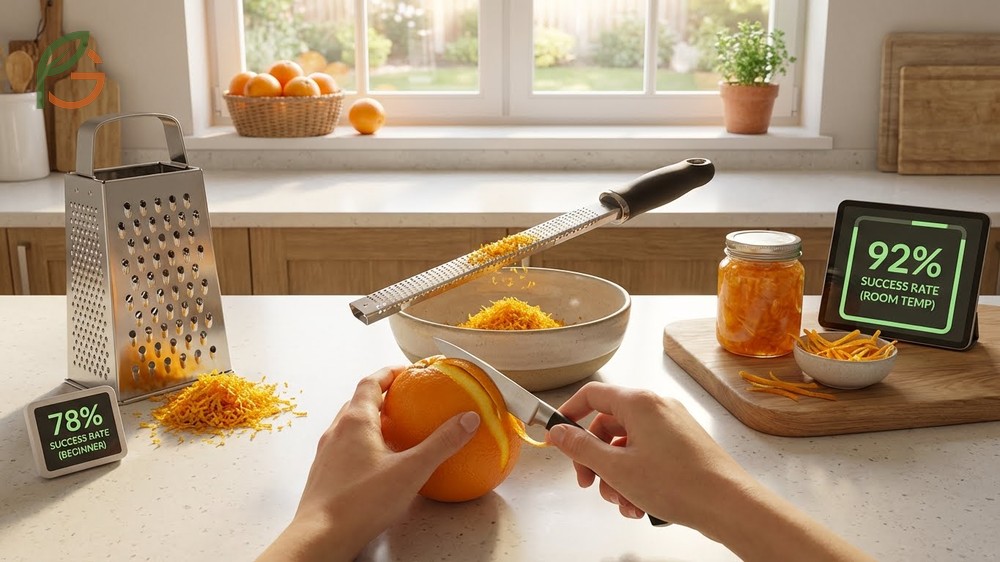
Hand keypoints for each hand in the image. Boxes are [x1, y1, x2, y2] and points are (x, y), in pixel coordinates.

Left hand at [258, 366, 479, 561]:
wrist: (320, 537)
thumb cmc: (362, 502)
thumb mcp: (411, 470)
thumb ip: (441, 444)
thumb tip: (468, 419)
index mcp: (355, 421)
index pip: (371, 382)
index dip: (389, 373)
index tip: (407, 371)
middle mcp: (336, 431)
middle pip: (358, 402)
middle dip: (382, 395)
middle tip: (405, 398)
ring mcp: (327, 453)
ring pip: (349, 425)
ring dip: (371, 420)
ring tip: (395, 429)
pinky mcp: (324, 473)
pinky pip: (345, 447)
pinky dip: (363, 444)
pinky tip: (379, 463)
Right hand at [547, 382, 875, 561]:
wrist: (728, 505)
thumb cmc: (679, 484)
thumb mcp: (616, 468)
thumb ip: (581, 448)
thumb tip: (558, 433)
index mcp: (639, 402)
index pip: (592, 394)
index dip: (569, 414)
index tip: (558, 435)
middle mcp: (656, 407)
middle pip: (608, 424)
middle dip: (594, 457)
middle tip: (588, 482)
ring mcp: (672, 426)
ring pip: (627, 445)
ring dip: (616, 474)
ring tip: (621, 502)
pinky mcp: (683, 445)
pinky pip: (648, 455)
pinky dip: (637, 477)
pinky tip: (638, 505)